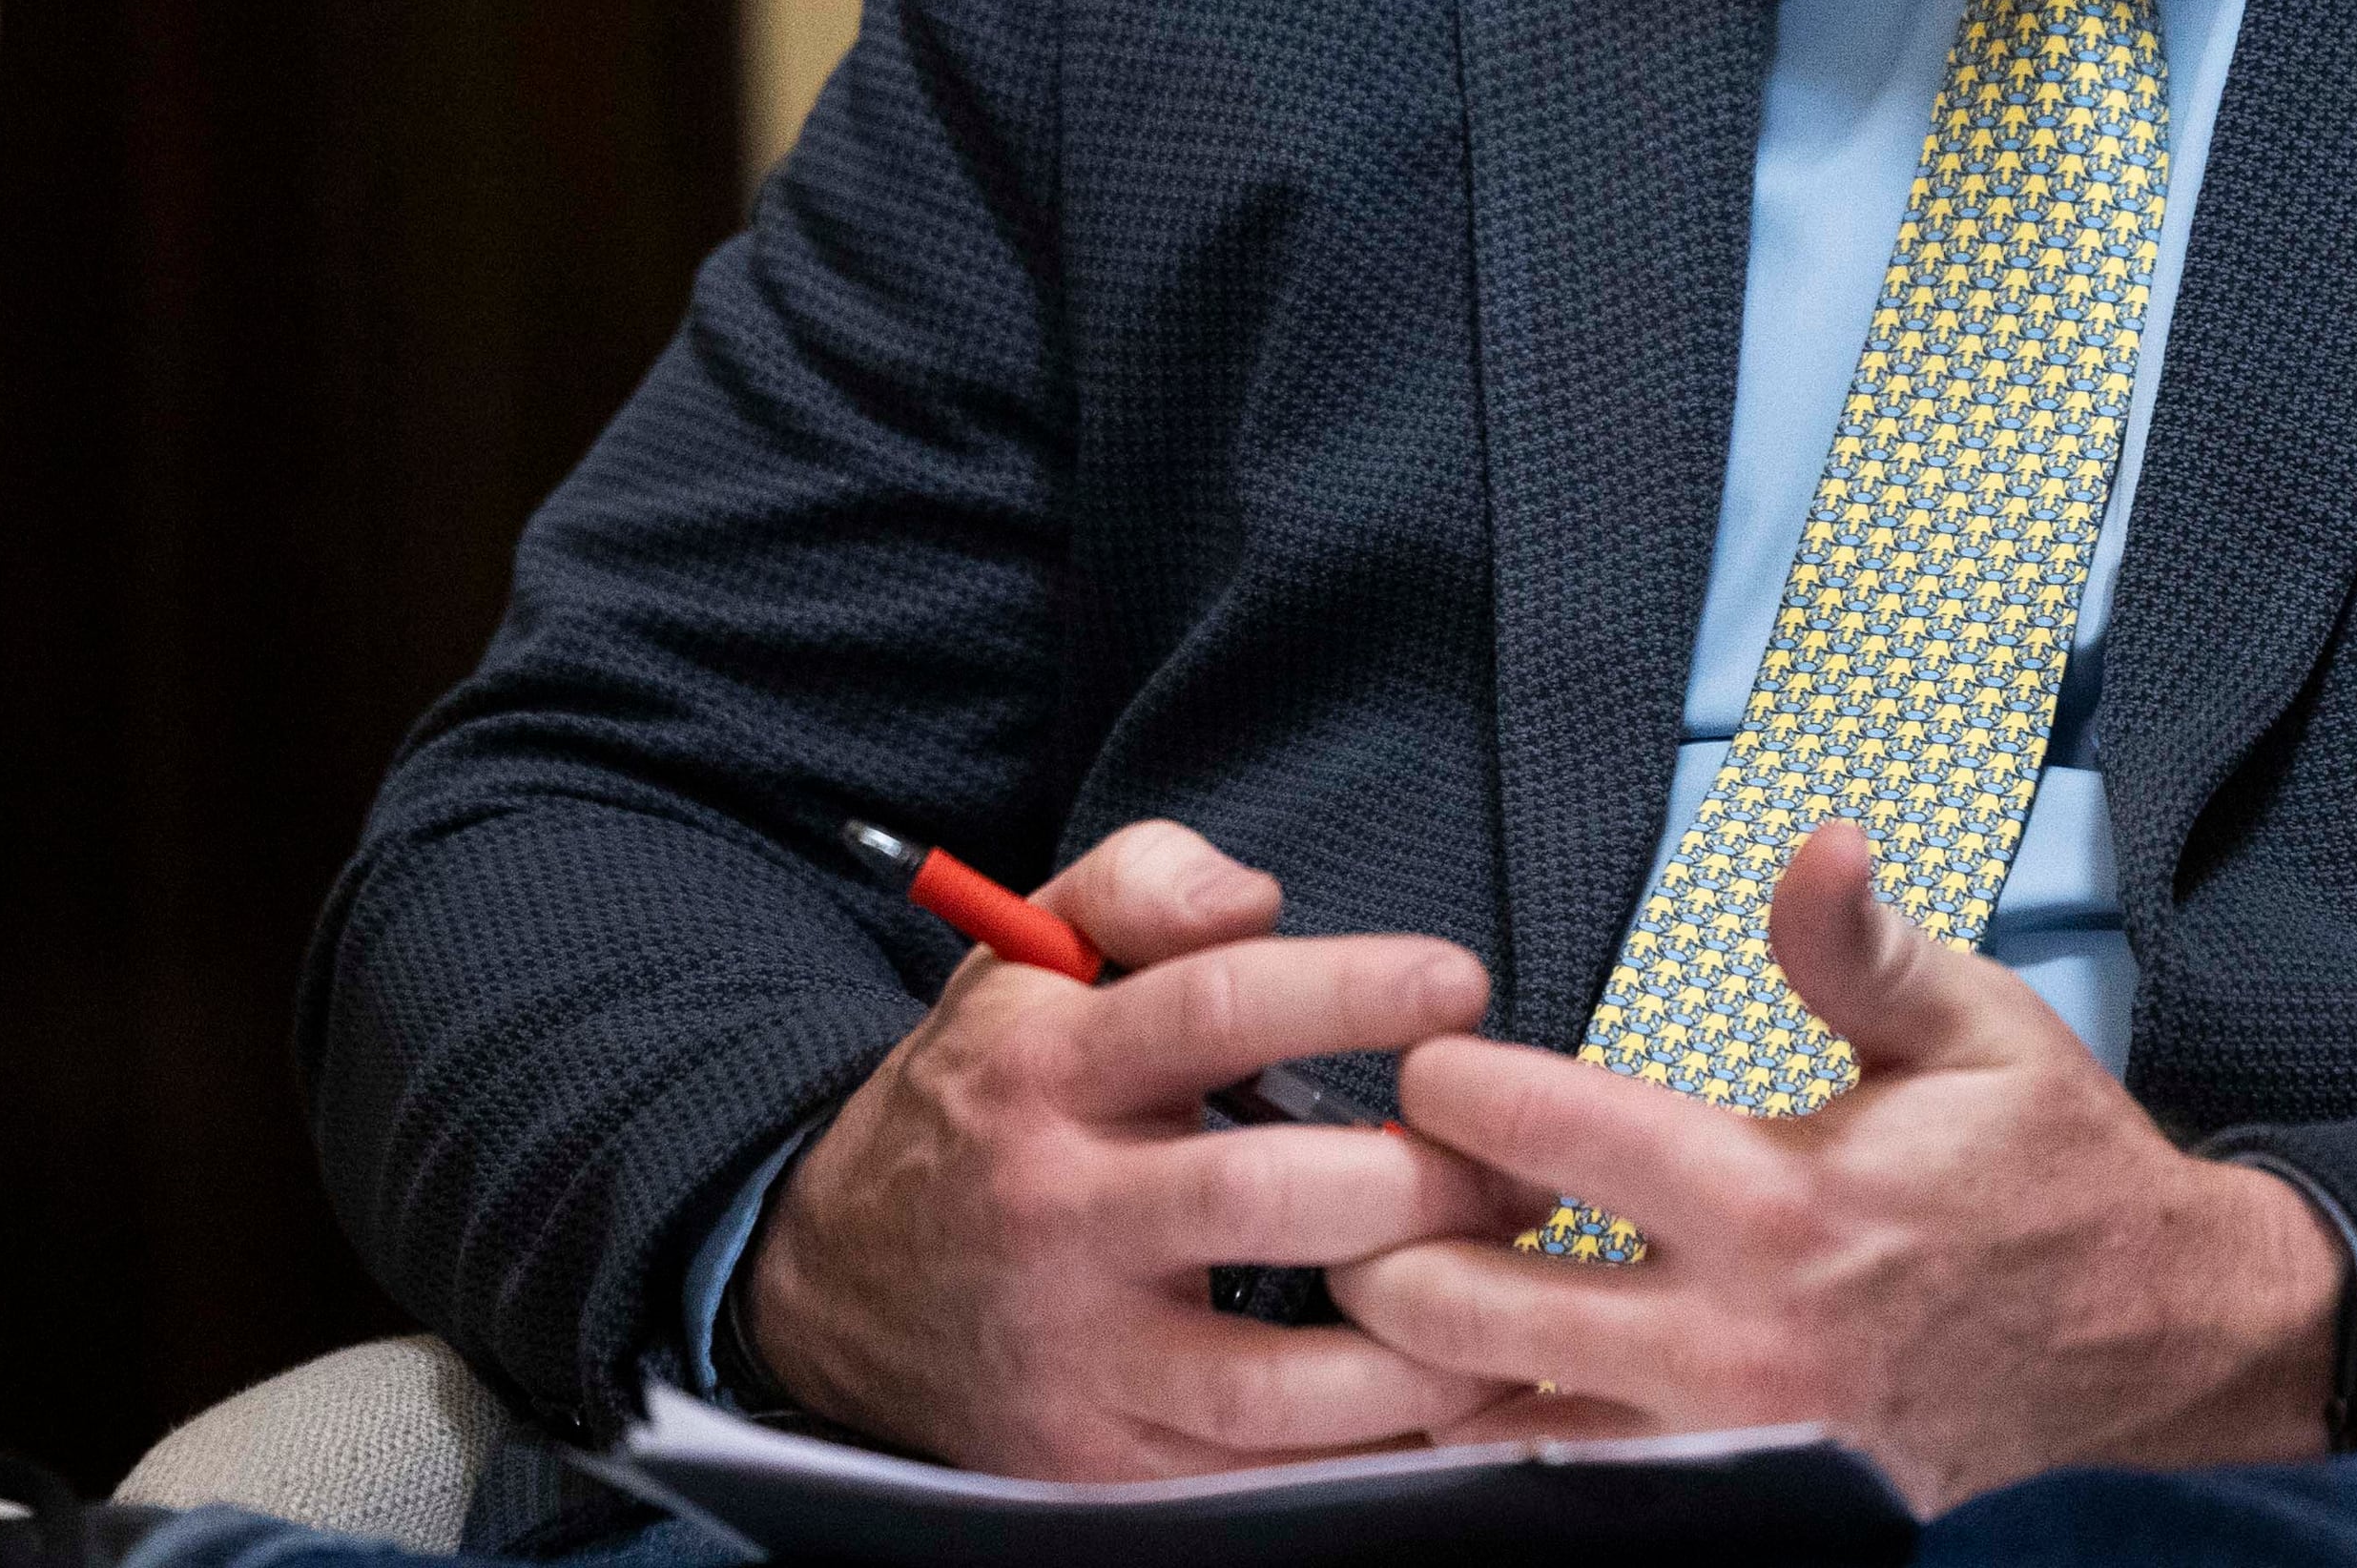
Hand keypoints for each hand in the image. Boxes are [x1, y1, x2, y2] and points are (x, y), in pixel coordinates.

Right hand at [740, 818, 1536, 1477]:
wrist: (834, 1280)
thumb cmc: (983, 1097)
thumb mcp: (1028, 952)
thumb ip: (1145, 882)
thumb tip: (1258, 899)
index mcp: (1046, 1068)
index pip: (1213, 1011)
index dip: (1350, 992)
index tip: (1459, 987)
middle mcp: (1056, 1213)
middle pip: (1258, 1201)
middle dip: (1418, 1186)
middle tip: (1521, 1171)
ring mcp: (1074, 1354)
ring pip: (1264, 1381)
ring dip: (1415, 1346)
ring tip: (1510, 1295)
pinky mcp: (1091, 1463)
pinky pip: (1251, 1473)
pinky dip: (1366, 1447)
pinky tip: (1448, 1393)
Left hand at [1324, 822, 2345, 1513]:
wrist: (2151, 1361)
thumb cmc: (2059, 1181)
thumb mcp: (1985, 1031)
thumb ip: (1868, 947)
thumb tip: (1812, 841)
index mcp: (1781, 1200)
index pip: (1563, 1136)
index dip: (1461, 1090)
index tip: (1422, 1057)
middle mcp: (1731, 1330)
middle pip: (1474, 1310)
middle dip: (1384, 1239)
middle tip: (1354, 1177)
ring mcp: (1722, 1423)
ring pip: (1498, 1413)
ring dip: (1416, 1347)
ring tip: (1365, 1273)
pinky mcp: (1728, 1475)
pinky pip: (1567, 1465)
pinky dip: (1490, 1421)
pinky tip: (1446, 1371)